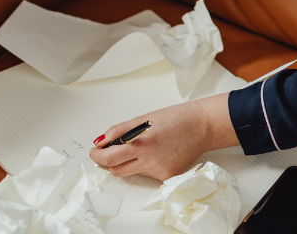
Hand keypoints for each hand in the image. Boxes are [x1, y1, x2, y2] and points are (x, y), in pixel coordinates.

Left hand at [88, 94, 237, 180]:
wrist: (202, 127)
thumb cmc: (175, 118)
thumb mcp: (143, 119)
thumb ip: (119, 131)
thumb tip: (100, 141)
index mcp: (142, 144)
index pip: (109, 158)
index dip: (97, 156)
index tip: (94, 152)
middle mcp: (150, 162)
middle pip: (117, 170)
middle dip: (109, 161)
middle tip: (108, 152)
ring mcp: (160, 172)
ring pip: (132, 172)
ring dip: (128, 163)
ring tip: (140, 147)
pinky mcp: (168, 178)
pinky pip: (148, 175)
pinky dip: (146, 166)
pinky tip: (157, 153)